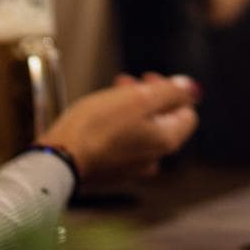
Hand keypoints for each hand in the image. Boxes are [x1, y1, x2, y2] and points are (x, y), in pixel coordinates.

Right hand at [36, 73, 200, 187]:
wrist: (58, 161)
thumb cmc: (97, 127)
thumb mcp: (138, 98)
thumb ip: (170, 92)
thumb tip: (191, 88)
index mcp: (166, 141)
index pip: (187, 114)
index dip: (171, 92)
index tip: (147, 78)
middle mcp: (153, 159)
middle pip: (162, 121)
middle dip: (148, 97)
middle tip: (125, 82)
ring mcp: (131, 168)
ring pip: (140, 131)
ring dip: (130, 109)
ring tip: (109, 95)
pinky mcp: (110, 172)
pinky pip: (122, 144)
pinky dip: (116, 127)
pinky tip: (98, 117)